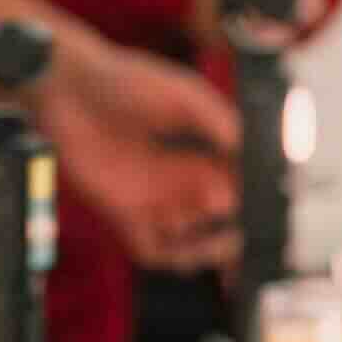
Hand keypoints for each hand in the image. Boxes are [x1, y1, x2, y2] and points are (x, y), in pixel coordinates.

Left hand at [38, 40, 241, 272]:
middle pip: (228, 223)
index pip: (246, 189)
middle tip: (249, 236)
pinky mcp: (127, 215)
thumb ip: (222, 125)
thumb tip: (254, 155)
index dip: (262, 205)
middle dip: (244, 236)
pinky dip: (172, 259)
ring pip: (197, 245)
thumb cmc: (126, 81)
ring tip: (223, 246)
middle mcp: (188, 181)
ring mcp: (159, 200)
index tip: (272, 212)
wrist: (69, 87)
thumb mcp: (186, 96)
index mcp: (208, 154)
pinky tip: (186, 253)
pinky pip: (155, 251)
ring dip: (214, 252)